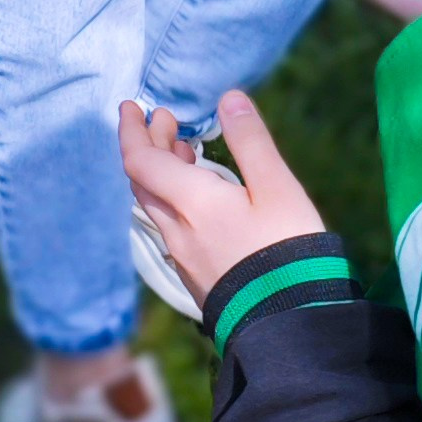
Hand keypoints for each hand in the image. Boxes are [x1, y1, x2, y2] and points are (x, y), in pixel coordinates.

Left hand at [117, 87, 327, 304]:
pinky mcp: (196, 276)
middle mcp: (176, 229)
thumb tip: (229, 97)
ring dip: (162, 174)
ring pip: (156, 206)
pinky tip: (200, 199)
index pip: (140, 159)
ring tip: (183, 152)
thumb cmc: (288, 249)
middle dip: (149, 146)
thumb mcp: (277, 188)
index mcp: (190, 202)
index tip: (132, 106)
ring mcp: (183, 257)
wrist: (289, 323)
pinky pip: (171, 228)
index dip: (132, 130)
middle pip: (143, 182)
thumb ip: (251, 141)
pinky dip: (175, 200)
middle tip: (165, 121)